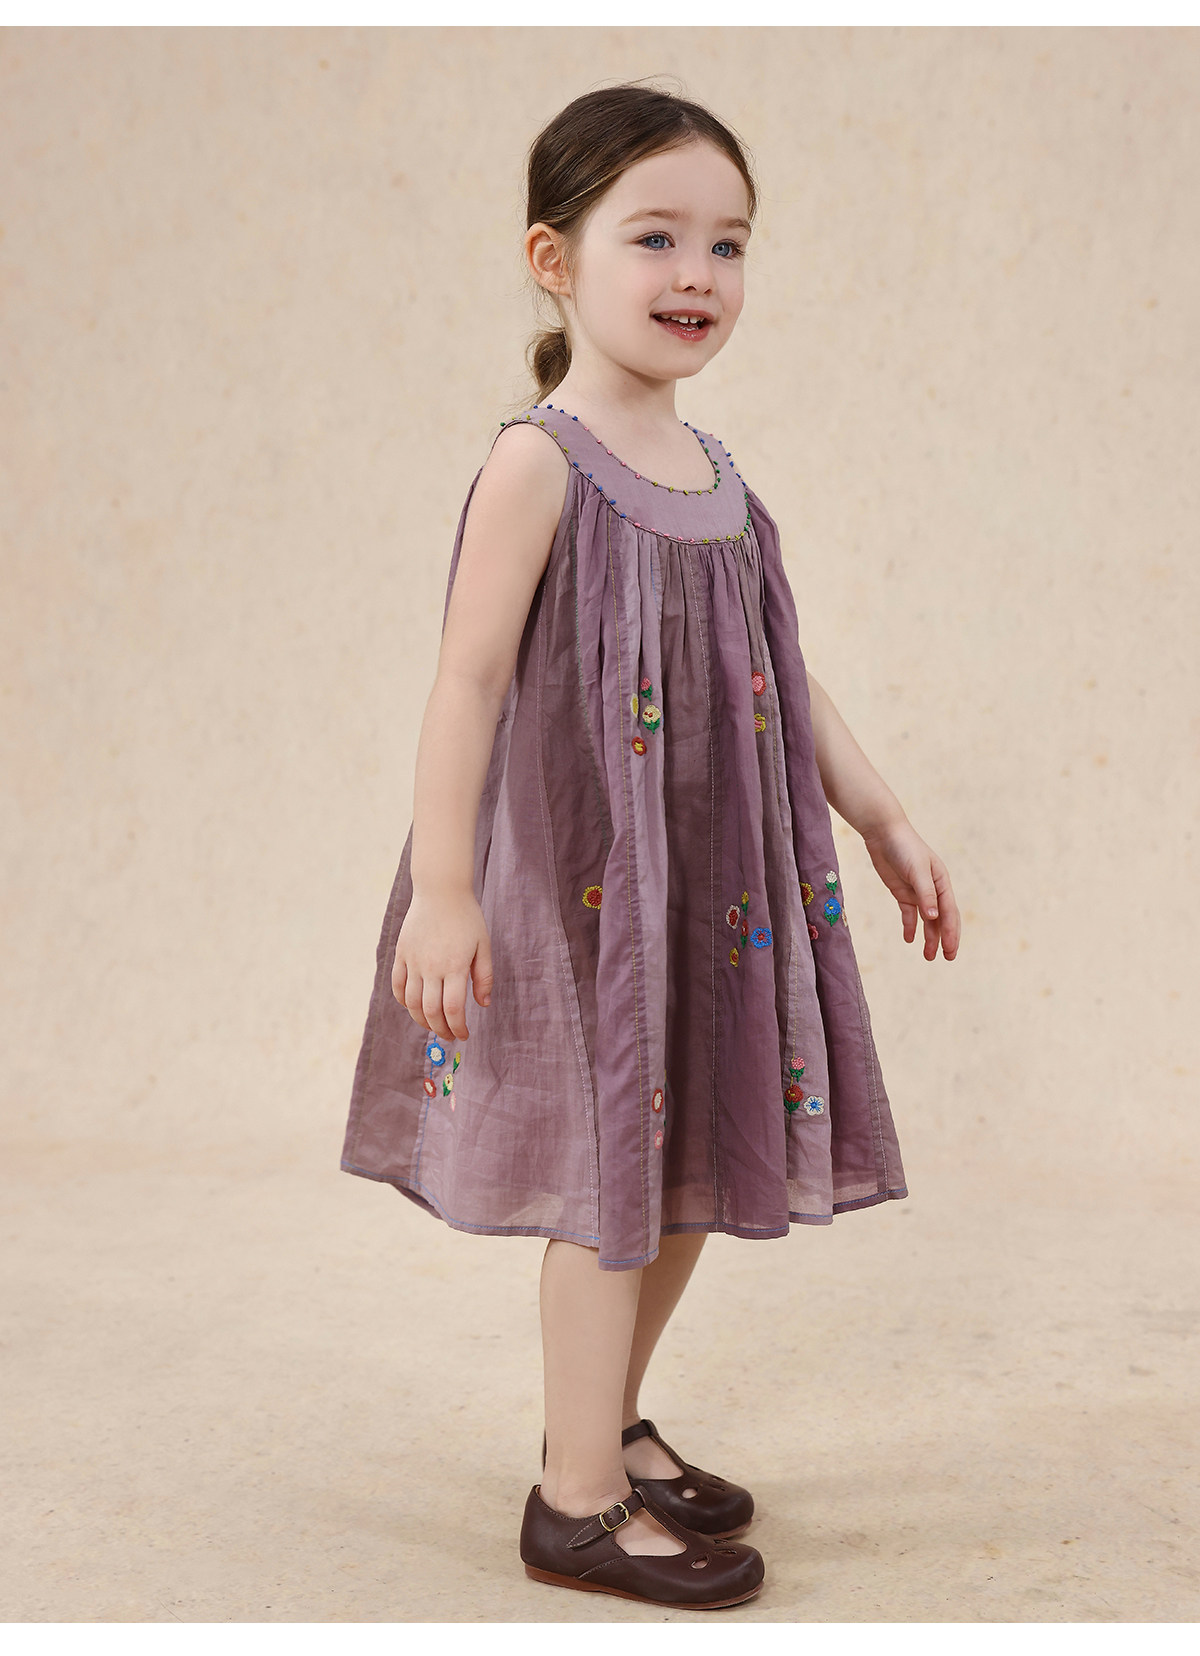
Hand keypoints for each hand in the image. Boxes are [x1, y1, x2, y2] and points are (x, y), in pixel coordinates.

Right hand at [391, 889, 493, 1041]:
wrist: (440, 891)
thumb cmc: (467, 917)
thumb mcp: (484, 945)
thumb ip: (484, 976)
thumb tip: (483, 1004)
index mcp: (455, 966)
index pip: (453, 1009)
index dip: (457, 1027)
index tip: (464, 1035)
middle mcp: (431, 967)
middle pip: (430, 1011)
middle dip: (441, 1030)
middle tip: (449, 1036)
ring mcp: (413, 961)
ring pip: (411, 1003)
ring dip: (422, 1021)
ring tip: (433, 1025)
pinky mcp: (401, 954)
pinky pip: (397, 986)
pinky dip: (404, 1002)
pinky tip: (414, 1007)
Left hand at [859, 817, 959, 960]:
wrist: (884, 833)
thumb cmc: (904, 847)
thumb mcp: (917, 870)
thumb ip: (925, 894)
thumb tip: (934, 918)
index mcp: (942, 882)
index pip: (949, 912)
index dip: (951, 933)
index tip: (950, 950)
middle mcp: (933, 889)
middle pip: (942, 919)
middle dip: (945, 939)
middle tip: (947, 958)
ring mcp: (917, 892)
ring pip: (926, 920)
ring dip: (928, 937)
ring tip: (928, 956)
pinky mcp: (902, 892)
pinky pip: (909, 913)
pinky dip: (910, 926)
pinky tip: (909, 939)